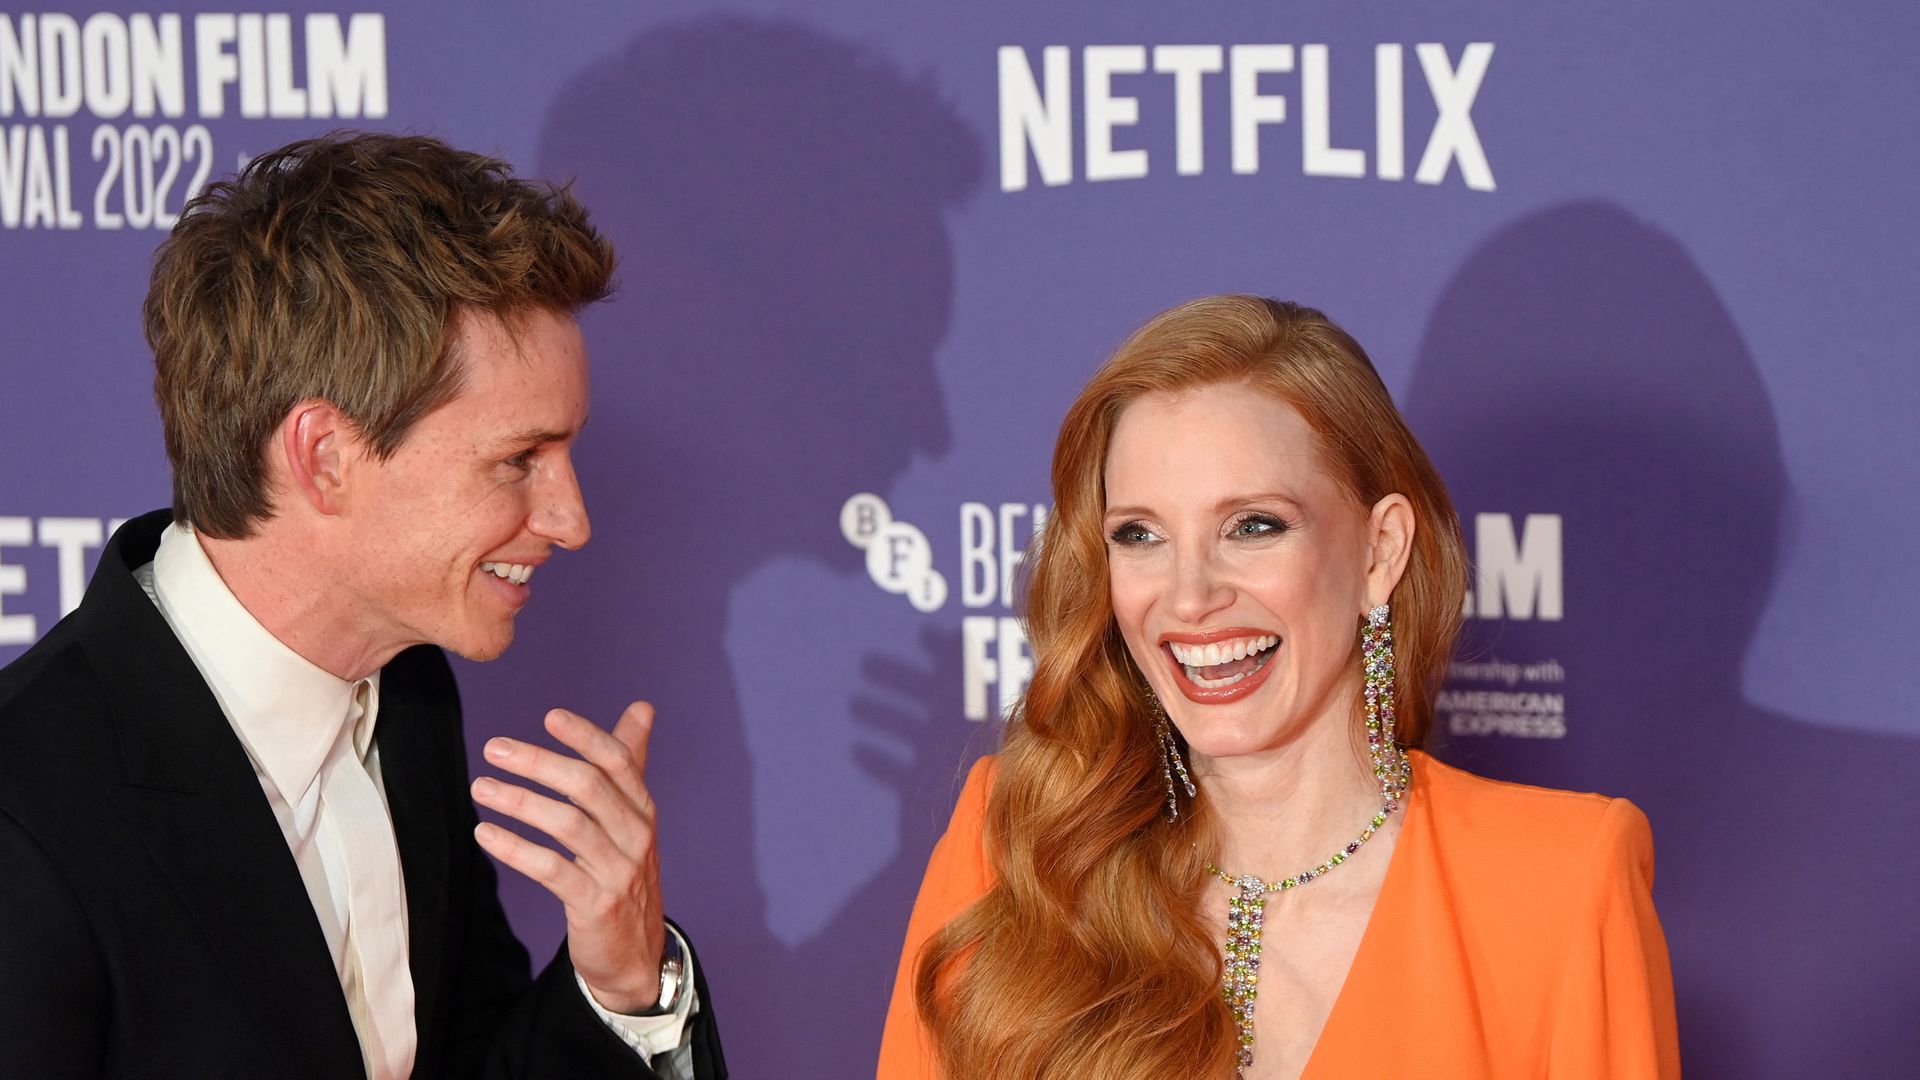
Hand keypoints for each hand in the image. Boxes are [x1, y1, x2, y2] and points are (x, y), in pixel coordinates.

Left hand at [471, 701, 666, 1012]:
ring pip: (568, 824)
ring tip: (481, 788)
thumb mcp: (632, 818)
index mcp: (643, 809)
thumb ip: (630, 762)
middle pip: (588, 787)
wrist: (636, 953)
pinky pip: (552, 870)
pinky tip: (485, 833)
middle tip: (495, 749)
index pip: (618, 762)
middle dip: (539, 763)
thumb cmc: (625, 873)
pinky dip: (516, 849)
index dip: (586, 736)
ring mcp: (619, 871)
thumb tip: (642, 706)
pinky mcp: (596, 904)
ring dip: (520, 801)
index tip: (550, 717)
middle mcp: (637, 835)